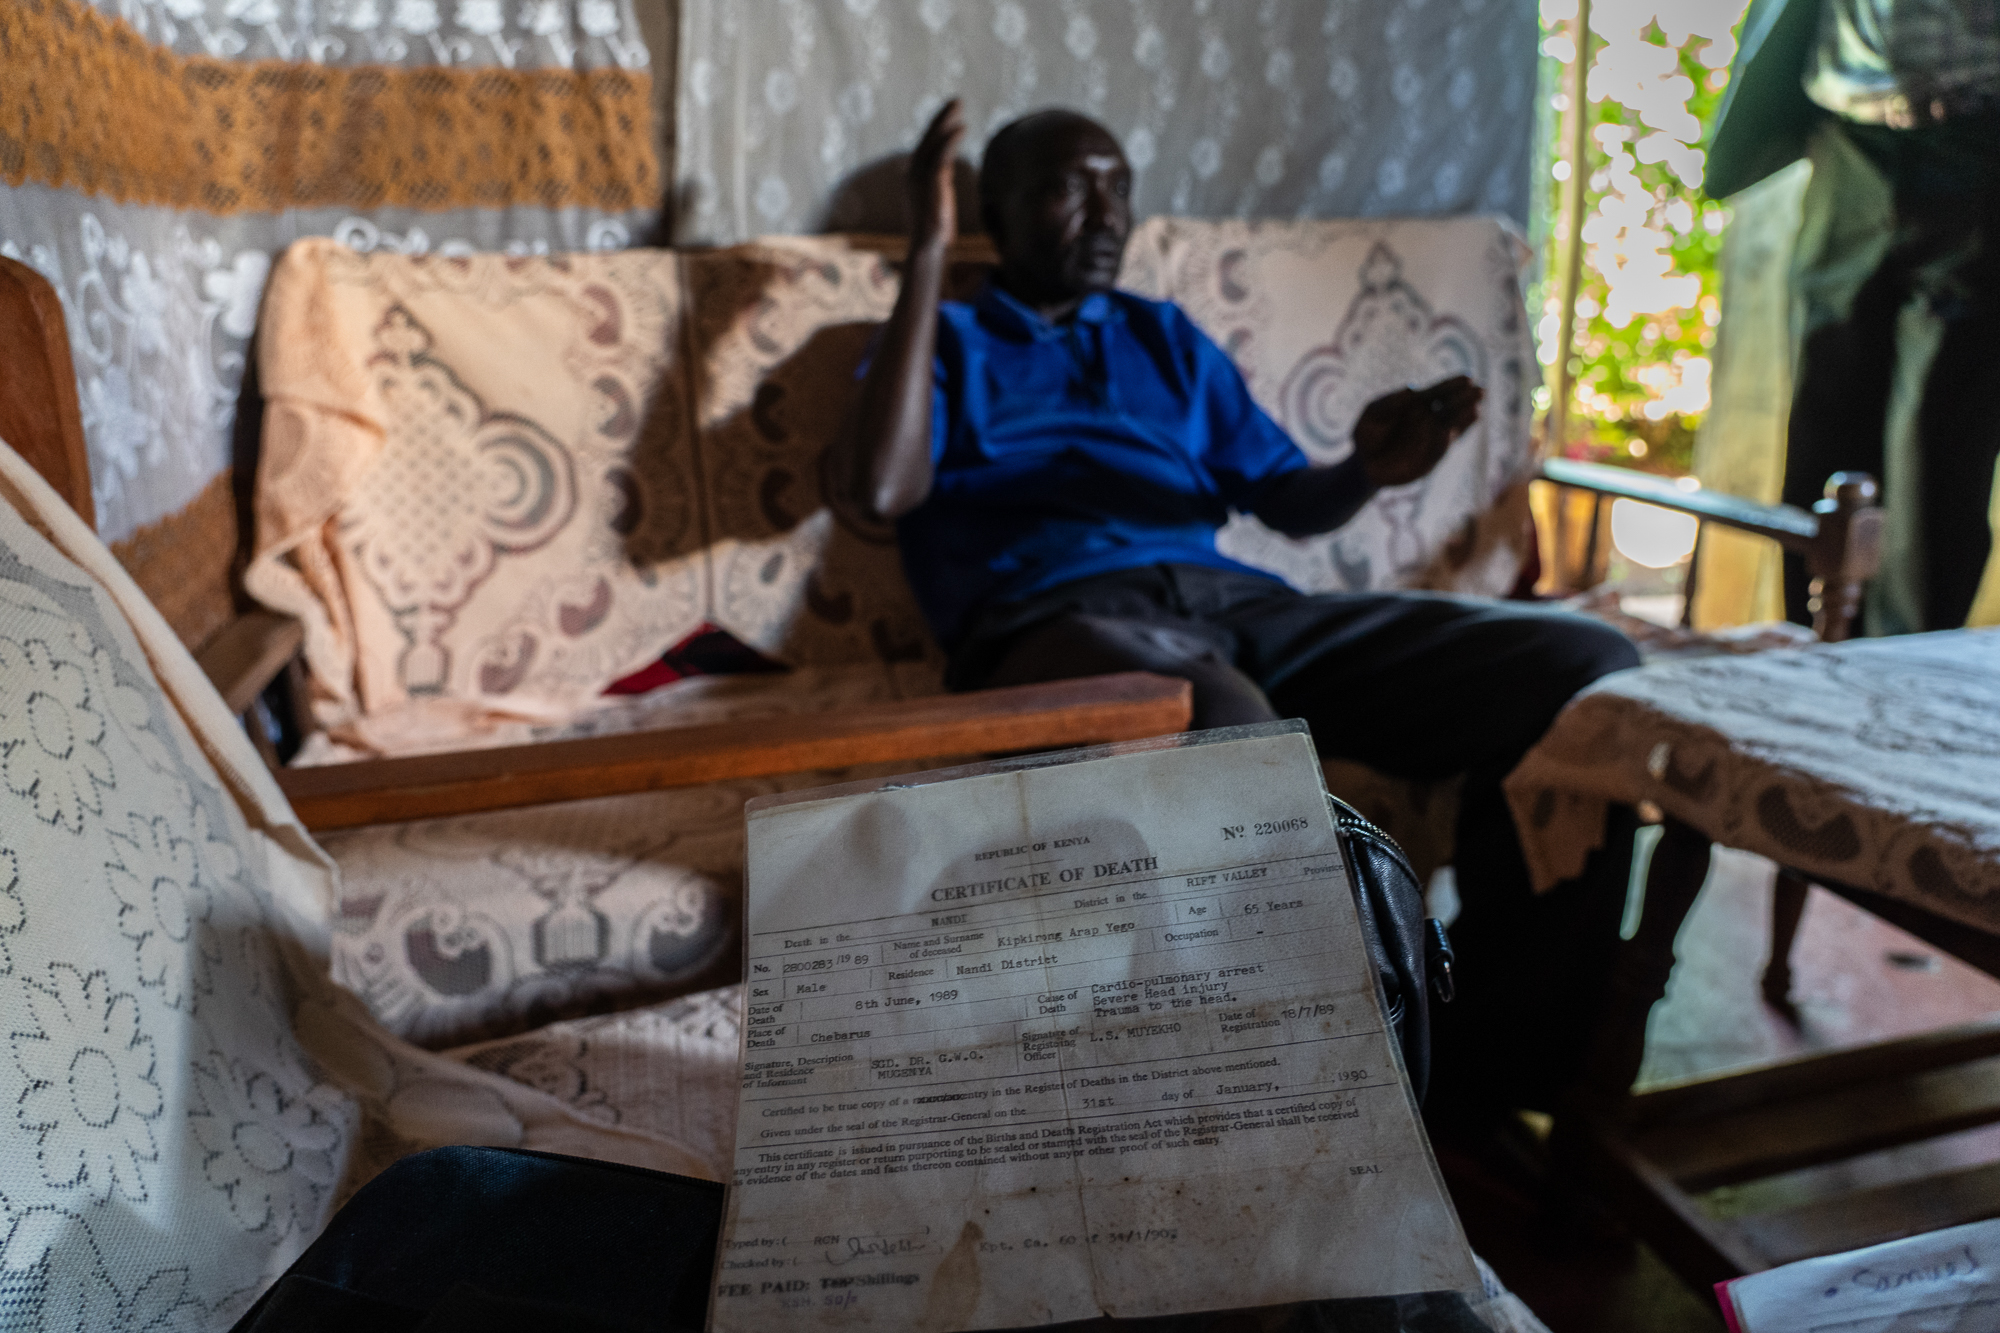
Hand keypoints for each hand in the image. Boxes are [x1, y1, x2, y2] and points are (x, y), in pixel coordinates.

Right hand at [907, 99, 966, 250]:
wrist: (927, 249)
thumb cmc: (934, 231)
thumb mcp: (935, 200)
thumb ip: (937, 183)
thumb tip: (943, 171)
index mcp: (913, 176)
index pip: (925, 146)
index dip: (937, 128)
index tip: (951, 113)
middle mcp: (912, 174)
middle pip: (927, 139)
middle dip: (940, 118)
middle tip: (956, 101)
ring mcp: (919, 180)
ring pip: (932, 143)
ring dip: (945, 122)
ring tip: (959, 106)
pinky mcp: (930, 187)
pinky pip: (940, 157)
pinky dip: (949, 140)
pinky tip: (961, 127)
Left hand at [1352, 376, 1482, 487]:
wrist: (1364, 463)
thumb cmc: (1368, 433)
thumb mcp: (1373, 414)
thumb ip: (1390, 403)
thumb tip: (1411, 389)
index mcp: (1418, 404)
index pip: (1439, 392)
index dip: (1452, 385)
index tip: (1467, 379)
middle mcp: (1430, 420)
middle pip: (1450, 408)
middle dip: (1465, 400)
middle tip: (1480, 391)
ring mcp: (1431, 440)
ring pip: (1451, 428)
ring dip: (1462, 420)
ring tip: (1475, 410)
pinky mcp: (1429, 460)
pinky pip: (1437, 450)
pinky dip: (1441, 441)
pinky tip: (1448, 432)